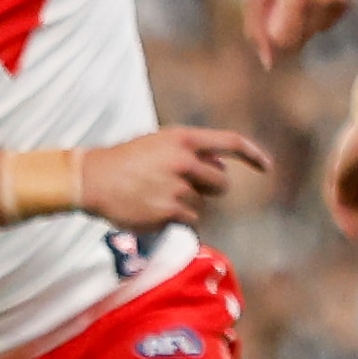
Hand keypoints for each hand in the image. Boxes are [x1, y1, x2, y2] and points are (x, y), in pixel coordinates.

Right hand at [81, 127, 270, 229]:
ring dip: (185, 203)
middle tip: (182, 186)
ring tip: (153, 193)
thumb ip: (190, 152)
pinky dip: (174, 217)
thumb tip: (219, 167)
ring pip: (201, 204)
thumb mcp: (158, 144)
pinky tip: (151, 207)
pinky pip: (188, 219)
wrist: (90, 178)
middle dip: (210, 189)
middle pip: (222, 184)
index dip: (252, 155)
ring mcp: (177, 187)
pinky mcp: (170, 211)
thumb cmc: (126, 161)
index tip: (267, 167)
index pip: (230, 143)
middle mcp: (184, 161)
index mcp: (182, 139)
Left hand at [241, 0, 356, 64]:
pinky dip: (318, 13)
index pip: (286, 40)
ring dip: (304, 20)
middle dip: (288, 25)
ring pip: (318, 31)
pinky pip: (330, 21)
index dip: (273, 31)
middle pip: (303, 38)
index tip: (269, 11)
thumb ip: (257, 32)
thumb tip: (269, 65)